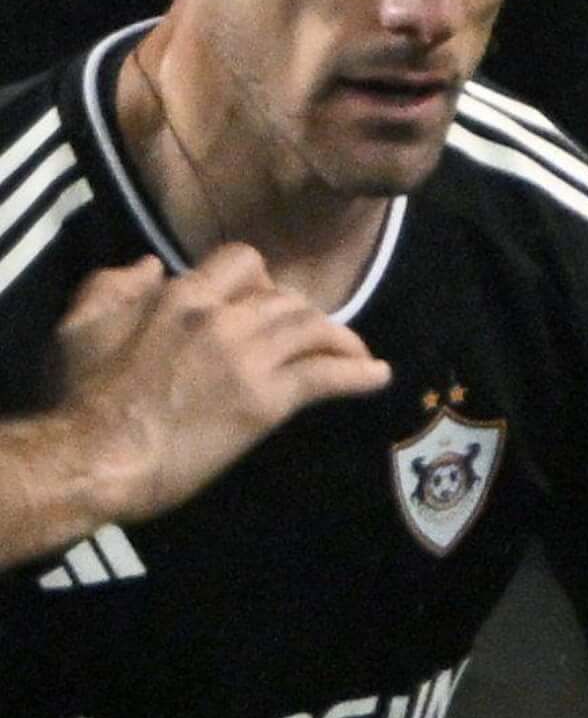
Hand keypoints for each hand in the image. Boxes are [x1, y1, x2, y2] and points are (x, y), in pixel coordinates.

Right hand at [56, 246, 389, 520]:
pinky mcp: (268, 400)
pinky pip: (329, 375)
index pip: (243, 262)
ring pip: (315, 330)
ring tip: (356, 354)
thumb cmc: (79, 396)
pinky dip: (361, 373)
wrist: (95, 454)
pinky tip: (378, 376)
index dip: (262, 280)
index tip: (264, 300)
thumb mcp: (79, 326)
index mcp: (180, 296)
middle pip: (288, 299)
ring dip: (341, 340)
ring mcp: (249, 357)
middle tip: (312, 337)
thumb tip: (151, 265)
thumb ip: (112, 287)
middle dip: (305, 315)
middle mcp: (222, 317)